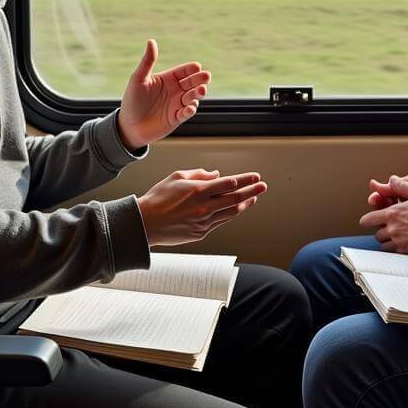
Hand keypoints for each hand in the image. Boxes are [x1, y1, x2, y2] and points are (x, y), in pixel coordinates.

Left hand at [117, 40, 210, 149]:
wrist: (128, 126)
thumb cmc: (132, 101)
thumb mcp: (138, 79)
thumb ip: (147, 61)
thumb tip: (151, 41)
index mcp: (168, 79)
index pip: (184, 71)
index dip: (191, 69)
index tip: (196, 66)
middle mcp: (175, 91)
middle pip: (192, 83)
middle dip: (200, 79)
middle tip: (206, 77)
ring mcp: (177, 104)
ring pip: (193, 97)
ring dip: (198, 93)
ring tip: (201, 91)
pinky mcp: (177, 118)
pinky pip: (187, 113)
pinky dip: (190, 110)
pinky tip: (189, 107)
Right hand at [135, 169, 266, 246]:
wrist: (144, 224)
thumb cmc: (158, 198)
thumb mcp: (177, 177)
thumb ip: (199, 174)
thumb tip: (216, 175)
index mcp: (199, 191)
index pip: (229, 184)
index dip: (245, 180)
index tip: (255, 176)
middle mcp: (204, 207)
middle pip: (235, 199)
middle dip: (252, 191)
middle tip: (263, 186)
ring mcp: (204, 222)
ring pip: (231, 212)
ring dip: (244, 204)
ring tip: (253, 197)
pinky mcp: (201, 233)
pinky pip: (220, 222)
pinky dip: (230, 214)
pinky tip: (235, 209)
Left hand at [359, 177, 407, 255]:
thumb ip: (403, 185)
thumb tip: (390, 180)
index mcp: (394, 213)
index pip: (369, 219)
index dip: (368, 218)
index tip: (369, 218)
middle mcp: (394, 230)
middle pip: (377, 233)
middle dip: (381, 228)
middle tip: (390, 223)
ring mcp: (401, 243)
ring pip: (384, 244)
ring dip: (388, 239)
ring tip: (398, 232)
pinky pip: (395, 252)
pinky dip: (396, 247)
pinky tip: (406, 240)